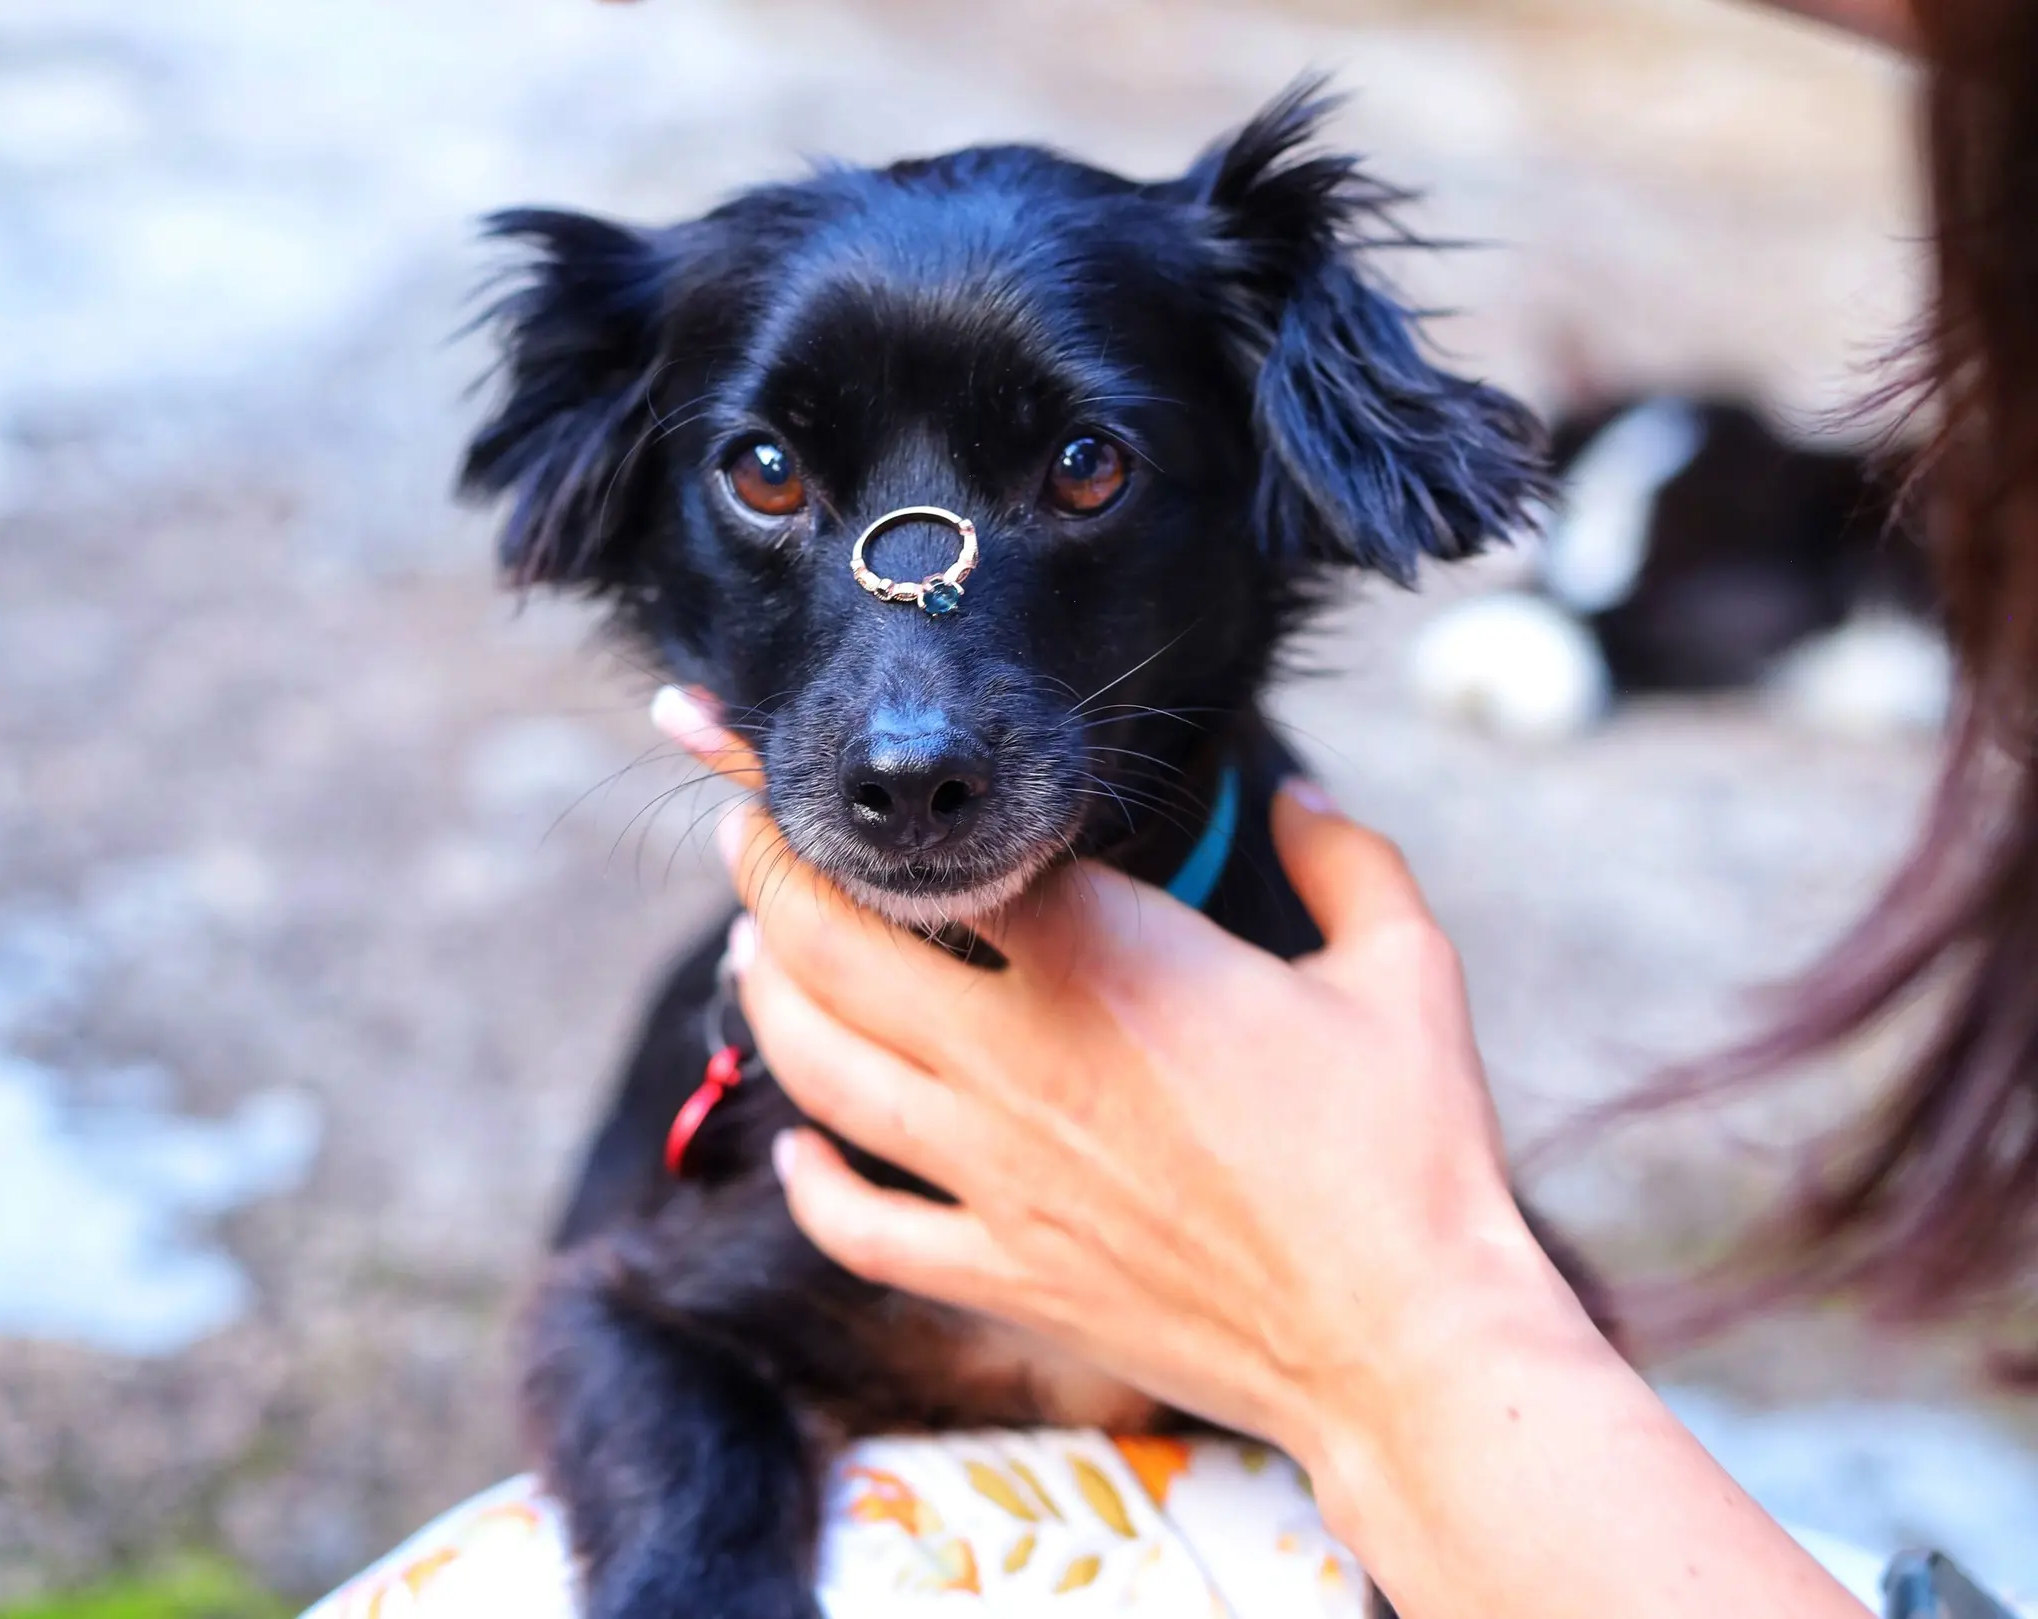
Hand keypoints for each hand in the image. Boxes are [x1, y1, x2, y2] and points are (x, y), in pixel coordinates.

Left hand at [659, 686, 1866, 1615]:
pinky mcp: (1003, 1272)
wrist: (1403, 1341)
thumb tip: (1299, 796)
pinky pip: (860, 1225)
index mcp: (1109, 960)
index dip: (826, 785)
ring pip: (820, 1070)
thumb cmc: (1407, 1152)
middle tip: (746, 834)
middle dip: (764, 874)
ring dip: (764, 999)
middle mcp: (1021, 1056)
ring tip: (753, 951)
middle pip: (830, 946)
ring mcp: (997, 1174)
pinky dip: (811, 1180)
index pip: (938, 843)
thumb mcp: (1404, 971)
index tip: (746, 743)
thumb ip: (1346, 858)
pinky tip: (798, 1147)